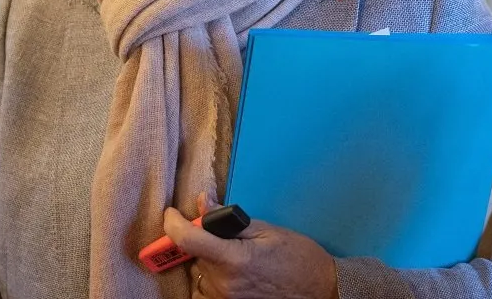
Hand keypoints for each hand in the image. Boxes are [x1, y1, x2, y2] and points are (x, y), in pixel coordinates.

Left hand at [164, 193, 339, 298]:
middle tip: (223, 236)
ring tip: (232, 258)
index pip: (187, 240)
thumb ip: (228, 219)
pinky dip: (209, 280)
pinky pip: (204, 292)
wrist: (320, 289)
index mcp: (234, 259)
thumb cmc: (298, 257)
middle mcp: (224, 284)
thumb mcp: (266, 230)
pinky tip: (227, 274)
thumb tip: (201, 202)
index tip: (171, 213)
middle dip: (201, 242)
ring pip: (199, 274)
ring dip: (207, 262)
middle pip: (194, 256)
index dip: (173, 223)